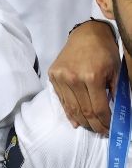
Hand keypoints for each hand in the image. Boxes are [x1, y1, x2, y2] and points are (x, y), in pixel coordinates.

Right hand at [48, 20, 119, 134]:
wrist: (86, 35)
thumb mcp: (115, 71)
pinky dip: (69, 112)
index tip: (110, 129)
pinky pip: (61, 99)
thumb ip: (115, 93)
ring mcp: (60, 77)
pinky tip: (76, 121)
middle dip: (94, 125)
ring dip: (82, 121)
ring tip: (90, 127)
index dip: (105, 122)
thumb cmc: (104, 51)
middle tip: (101, 132)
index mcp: (91, 77)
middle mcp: (73, 78)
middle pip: (84, 111)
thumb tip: (115, 113)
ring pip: (71, 108)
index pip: (98, 108)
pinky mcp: (52, 76)